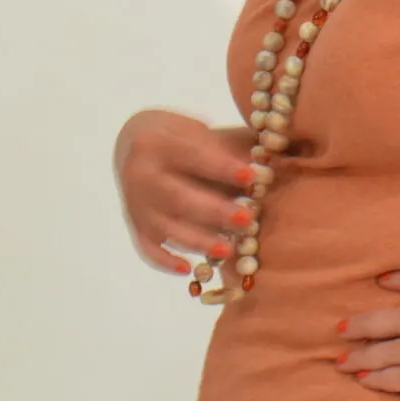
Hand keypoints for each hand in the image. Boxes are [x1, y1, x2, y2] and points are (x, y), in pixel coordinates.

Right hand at [113, 109, 259, 275]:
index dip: (221, 167)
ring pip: (166, 227)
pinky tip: (187, 270)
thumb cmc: (181, 138)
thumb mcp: (200, 130)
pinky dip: (164, 262)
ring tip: (228, 250)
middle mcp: (140, 174)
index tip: (251, 175)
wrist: (132, 146)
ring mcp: (136, 204)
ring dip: (197, 241)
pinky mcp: (136, 226)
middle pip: (178, 197)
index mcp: (156, 142)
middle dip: (214, 210)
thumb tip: (267, 166)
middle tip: (247, 218)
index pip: (191, 155)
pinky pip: (147, 249)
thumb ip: (229, 146)